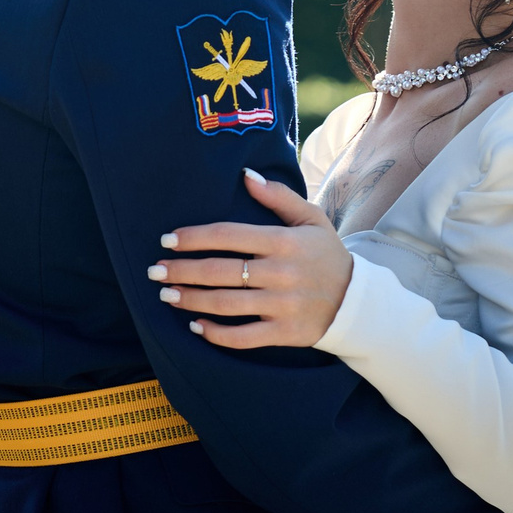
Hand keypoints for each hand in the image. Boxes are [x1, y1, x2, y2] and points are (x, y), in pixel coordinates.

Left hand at [149, 168, 355, 349]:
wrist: (356, 301)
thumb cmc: (325, 254)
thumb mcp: (310, 218)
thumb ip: (277, 196)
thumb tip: (244, 176)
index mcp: (283, 241)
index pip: (227, 236)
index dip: (193, 237)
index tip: (167, 240)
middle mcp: (281, 273)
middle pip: (219, 271)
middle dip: (181, 271)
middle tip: (155, 271)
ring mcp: (282, 306)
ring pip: (225, 304)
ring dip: (190, 300)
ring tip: (167, 294)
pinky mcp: (284, 333)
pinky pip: (243, 337)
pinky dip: (216, 334)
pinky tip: (195, 326)